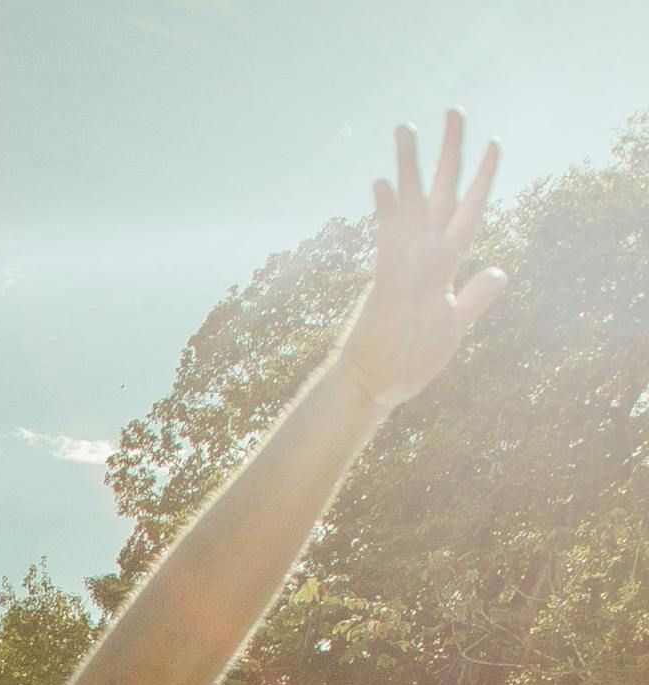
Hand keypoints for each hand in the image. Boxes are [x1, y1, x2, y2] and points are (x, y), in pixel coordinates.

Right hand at [337, 111, 504, 413]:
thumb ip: (476, 296)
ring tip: (404, 127)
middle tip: (455, 109)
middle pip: (441, 193)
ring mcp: (404, 266)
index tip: (494, 141)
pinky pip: (389, 243)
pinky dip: (388, 214)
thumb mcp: (454, 325)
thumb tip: (500, 271)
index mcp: (446, 264)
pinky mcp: (387, 283)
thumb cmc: (410, 360)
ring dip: (409, 167)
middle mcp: (425, 255)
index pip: (469, 211)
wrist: (375, 384)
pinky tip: (382, 184)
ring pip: (410, 207)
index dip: (483, 177)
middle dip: (449, 151)